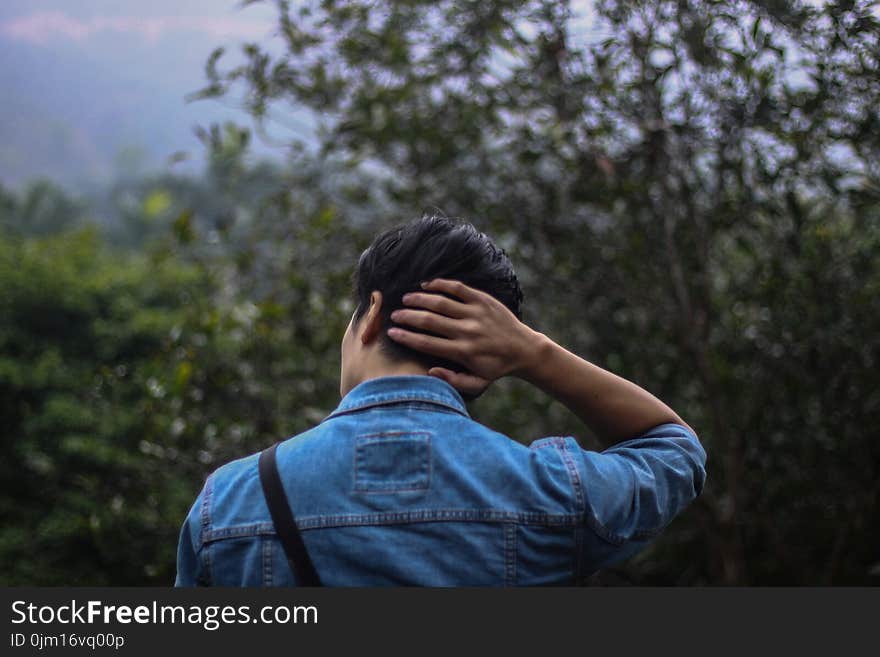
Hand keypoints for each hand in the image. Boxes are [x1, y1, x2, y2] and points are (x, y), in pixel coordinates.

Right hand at [386, 278, 538, 395]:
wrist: (524, 349)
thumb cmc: (496, 368)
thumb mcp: (477, 383)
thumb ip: (453, 381)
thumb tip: (430, 372)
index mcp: (463, 352)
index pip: (427, 343)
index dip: (406, 337)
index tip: (392, 333)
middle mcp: (467, 331)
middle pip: (430, 321)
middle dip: (408, 317)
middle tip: (394, 315)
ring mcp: (475, 313)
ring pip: (440, 302)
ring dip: (419, 299)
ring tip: (405, 299)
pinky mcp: (483, 300)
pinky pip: (458, 288)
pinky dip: (440, 284)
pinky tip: (426, 285)